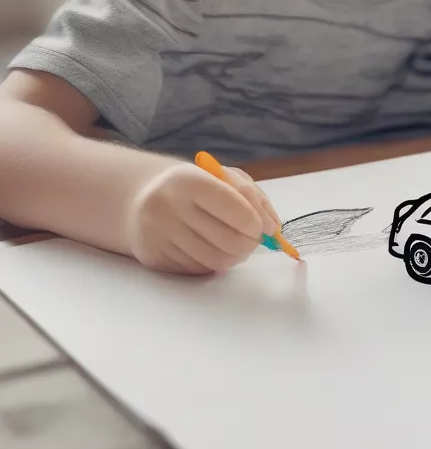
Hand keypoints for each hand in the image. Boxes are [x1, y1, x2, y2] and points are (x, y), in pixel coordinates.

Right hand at [127, 162, 280, 274]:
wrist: (140, 198)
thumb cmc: (195, 187)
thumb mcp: (224, 178)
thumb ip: (254, 199)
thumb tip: (273, 229)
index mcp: (190, 180)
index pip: (234, 207)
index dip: (256, 222)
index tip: (263, 227)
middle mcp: (168, 206)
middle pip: (228, 240)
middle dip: (251, 244)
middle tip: (254, 241)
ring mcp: (157, 234)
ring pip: (215, 260)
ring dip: (235, 257)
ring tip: (236, 246)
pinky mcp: (153, 257)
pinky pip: (197, 270)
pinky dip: (213, 263)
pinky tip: (210, 248)